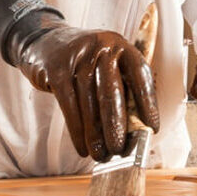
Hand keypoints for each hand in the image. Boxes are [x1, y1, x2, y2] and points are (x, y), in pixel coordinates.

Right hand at [15, 15, 158, 160]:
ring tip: (100, 154)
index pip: (140, 75)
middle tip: (120, 149)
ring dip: (95, 134)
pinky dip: (76, 130)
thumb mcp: (107, 65)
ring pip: (89, 102)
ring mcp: (78, 56)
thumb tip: (135, 131)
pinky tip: (82, 146)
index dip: (148, 103)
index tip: (151, 128)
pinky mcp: (57, 69)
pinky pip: (69, 105)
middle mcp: (102, 47)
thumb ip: (122, 88)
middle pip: (112, 91)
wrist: (46, 41)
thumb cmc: (86, 62)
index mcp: (121, 47)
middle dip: (116, 125)